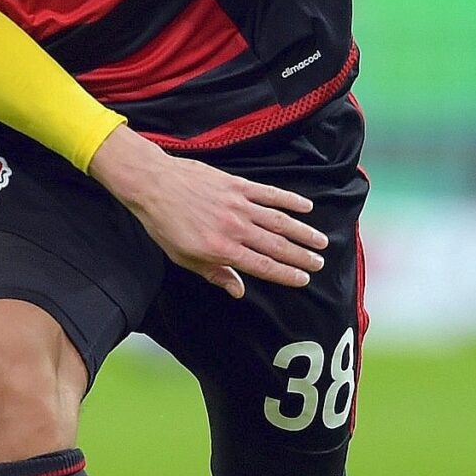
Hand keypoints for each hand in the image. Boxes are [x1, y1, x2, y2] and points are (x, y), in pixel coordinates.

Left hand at [87, 127, 327, 297]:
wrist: (154, 185)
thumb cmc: (164, 225)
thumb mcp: (184, 258)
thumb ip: (215, 274)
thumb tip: (239, 291)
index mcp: (221, 250)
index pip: (262, 266)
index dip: (286, 274)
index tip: (304, 279)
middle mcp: (234, 228)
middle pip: (276, 246)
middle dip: (301, 256)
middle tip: (320, 263)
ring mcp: (239, 205)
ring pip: (279, 221)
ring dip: (302, 232)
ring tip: (321, 241)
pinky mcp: (238, 186)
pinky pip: (270, 194)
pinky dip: (290, 200)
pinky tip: (307, 207)